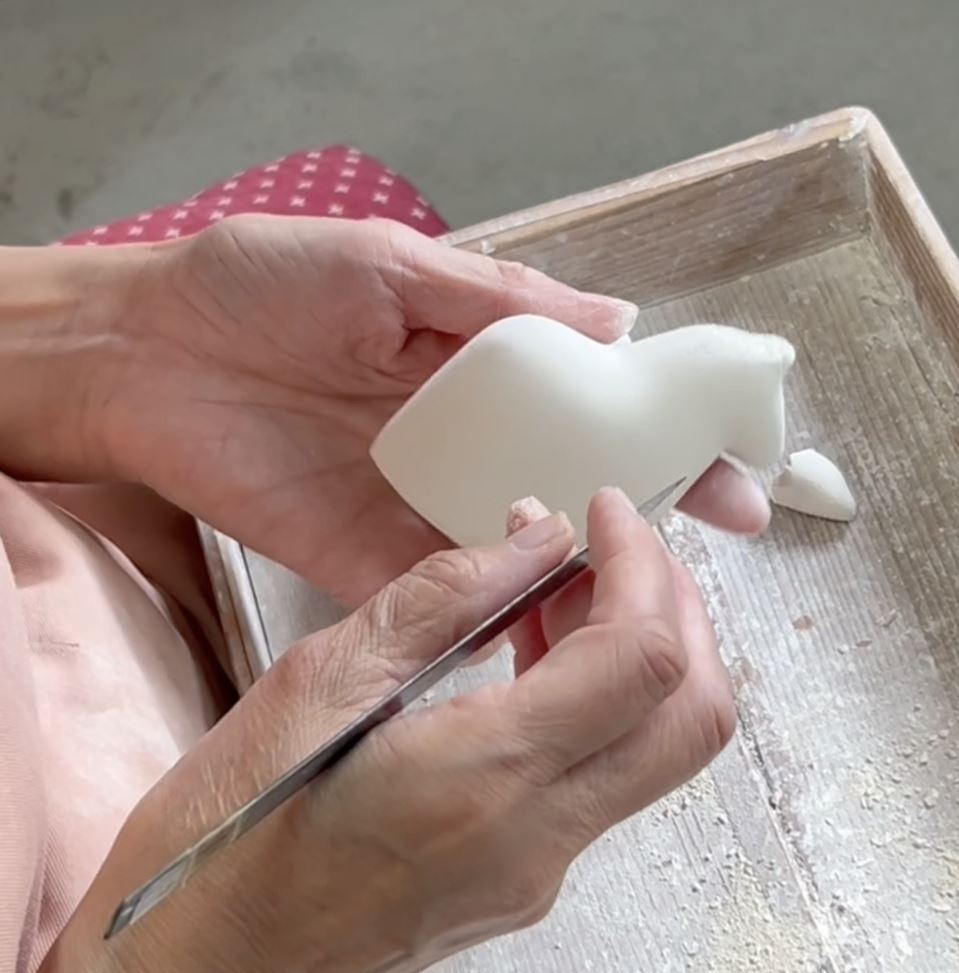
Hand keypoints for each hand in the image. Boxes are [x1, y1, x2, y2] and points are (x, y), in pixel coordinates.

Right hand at [79, 490, 732, 972]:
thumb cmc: (227, 837)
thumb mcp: (317, 684)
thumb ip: (441, 601)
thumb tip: (538, 541)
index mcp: (488, 775)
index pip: (644, 658)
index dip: (646, 567)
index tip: (603, 511)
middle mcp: (541, 835)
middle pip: (696, 715)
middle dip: (680, 611)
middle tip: (616, 548)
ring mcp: (543, 871)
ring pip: (660, 750)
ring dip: (642, 656)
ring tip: (561, 591)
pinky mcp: (527, 885)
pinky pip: (605, 781)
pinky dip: (601, 706)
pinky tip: (530, 660)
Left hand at [94, 216, 769, 604]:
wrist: (145, 359)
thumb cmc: (261, 287)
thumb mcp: (391, 268)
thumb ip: (500, 301)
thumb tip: (618, 321)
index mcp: (485, 368)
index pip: (600, 407)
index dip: (670, 435)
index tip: (735, 465)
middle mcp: (473, 444)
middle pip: (581, 488)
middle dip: (655, 517)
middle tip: (721, 542)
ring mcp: (431, 507)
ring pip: (533, 552)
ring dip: (593, 580)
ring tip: (653, 610)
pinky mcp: (379, 560)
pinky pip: (459, 596)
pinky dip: (509, 618)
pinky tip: (561, 640)